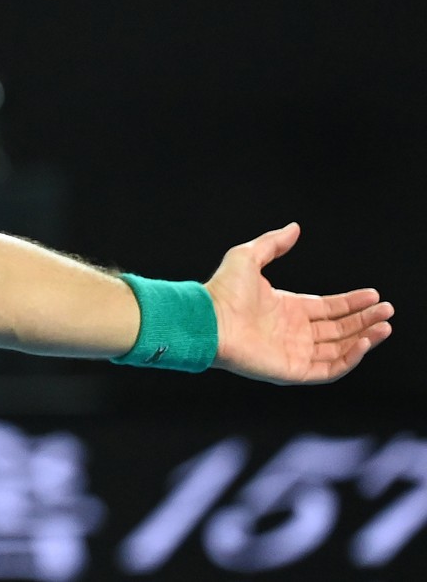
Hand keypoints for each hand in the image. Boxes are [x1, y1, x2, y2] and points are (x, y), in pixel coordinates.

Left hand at [207, 223, 392, 384]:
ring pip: (339, 348)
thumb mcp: (249, 257)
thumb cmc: (222, 290)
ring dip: (364, 338)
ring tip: (385, 325)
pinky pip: (329, 368)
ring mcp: (294, 352)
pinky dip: (350, 357)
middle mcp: (293, 331)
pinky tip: (365, 342)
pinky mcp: (293, 370)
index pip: (328, 308)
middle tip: (387, 310)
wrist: (208, 320)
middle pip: (339, 328)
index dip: (352, 302)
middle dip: (365, 319)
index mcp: (287, 308)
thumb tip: (294, 227)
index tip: (374, 295)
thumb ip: (273, 243)